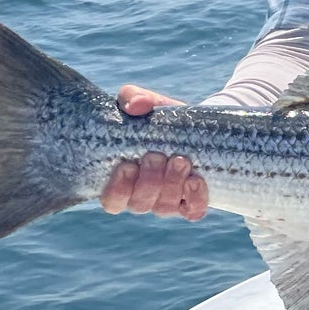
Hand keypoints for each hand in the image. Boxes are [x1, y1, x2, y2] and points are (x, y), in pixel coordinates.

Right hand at [99, 85, 207, 220]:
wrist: (196, 126)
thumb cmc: (160, 118)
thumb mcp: (145, 103)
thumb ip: (132, 98)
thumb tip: (136, 105)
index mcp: (122, 178)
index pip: (111, 200)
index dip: (118, 189)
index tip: (128, 165)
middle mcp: (142, 195)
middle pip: (139, 204)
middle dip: (149, 182)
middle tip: (157, 156)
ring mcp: (168, 200)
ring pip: (164, 208)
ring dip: (172, 185)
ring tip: (180, 160)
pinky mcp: (193, 201)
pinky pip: (193, 211)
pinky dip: (194, 199)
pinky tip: (196, 180)